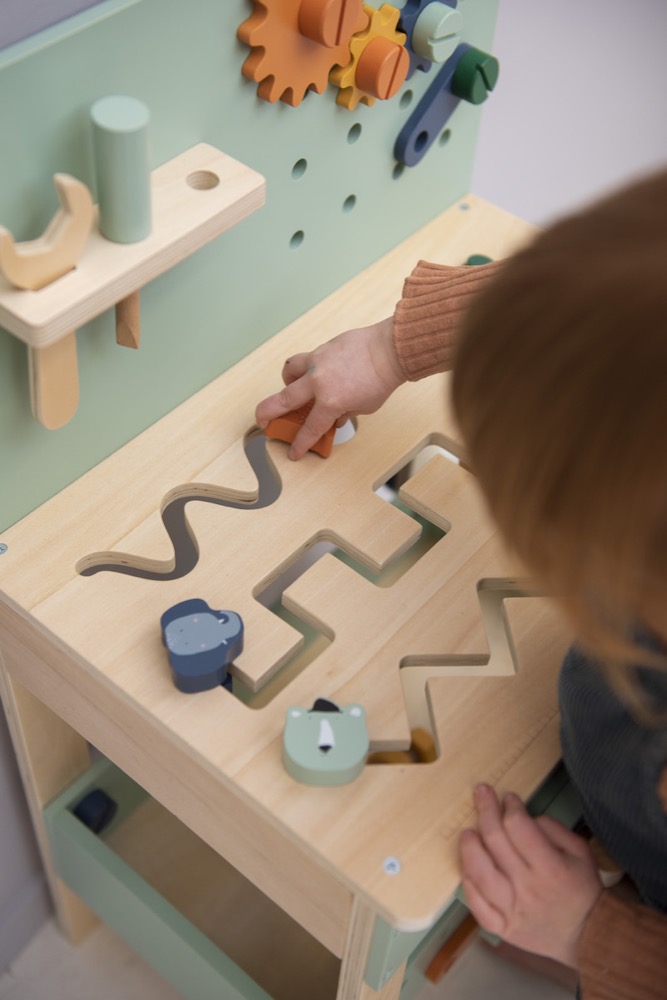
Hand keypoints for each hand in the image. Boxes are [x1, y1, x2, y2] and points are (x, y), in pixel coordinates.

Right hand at [255, 317, 404, 458]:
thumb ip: (345, 412)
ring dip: (286, 381)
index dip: (300, 443)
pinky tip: (319, 372)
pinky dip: (307, 368)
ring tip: (293, 387)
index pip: (310, 428)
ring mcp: (317, 362)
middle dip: (267, 414)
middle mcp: (318, 382)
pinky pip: (306, 358)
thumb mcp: (365, 407)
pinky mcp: (322, 348)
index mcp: (331, 401)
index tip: (293, 451)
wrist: (389, 350)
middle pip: (283, 400)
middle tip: (263, 421)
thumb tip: (334, 416)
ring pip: (289, 371)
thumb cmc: (381, 379)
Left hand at [459, 784, 602, 967]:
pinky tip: (467, 868)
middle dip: (486, 811)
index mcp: (550, 867)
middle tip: (481, 793)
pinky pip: (477, 906)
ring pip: (480, 874)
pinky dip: (468, 885)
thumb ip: (554, 829)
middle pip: (496, 842)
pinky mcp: (502, 927)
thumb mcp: (581, 852)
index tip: (508, 798)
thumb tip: (524, 817)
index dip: (510, 807)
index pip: (519, 827)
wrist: (589, 935)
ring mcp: (512, 909)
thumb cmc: (583, 889)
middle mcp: (528, 887)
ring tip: (468, 832)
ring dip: (470, 848)